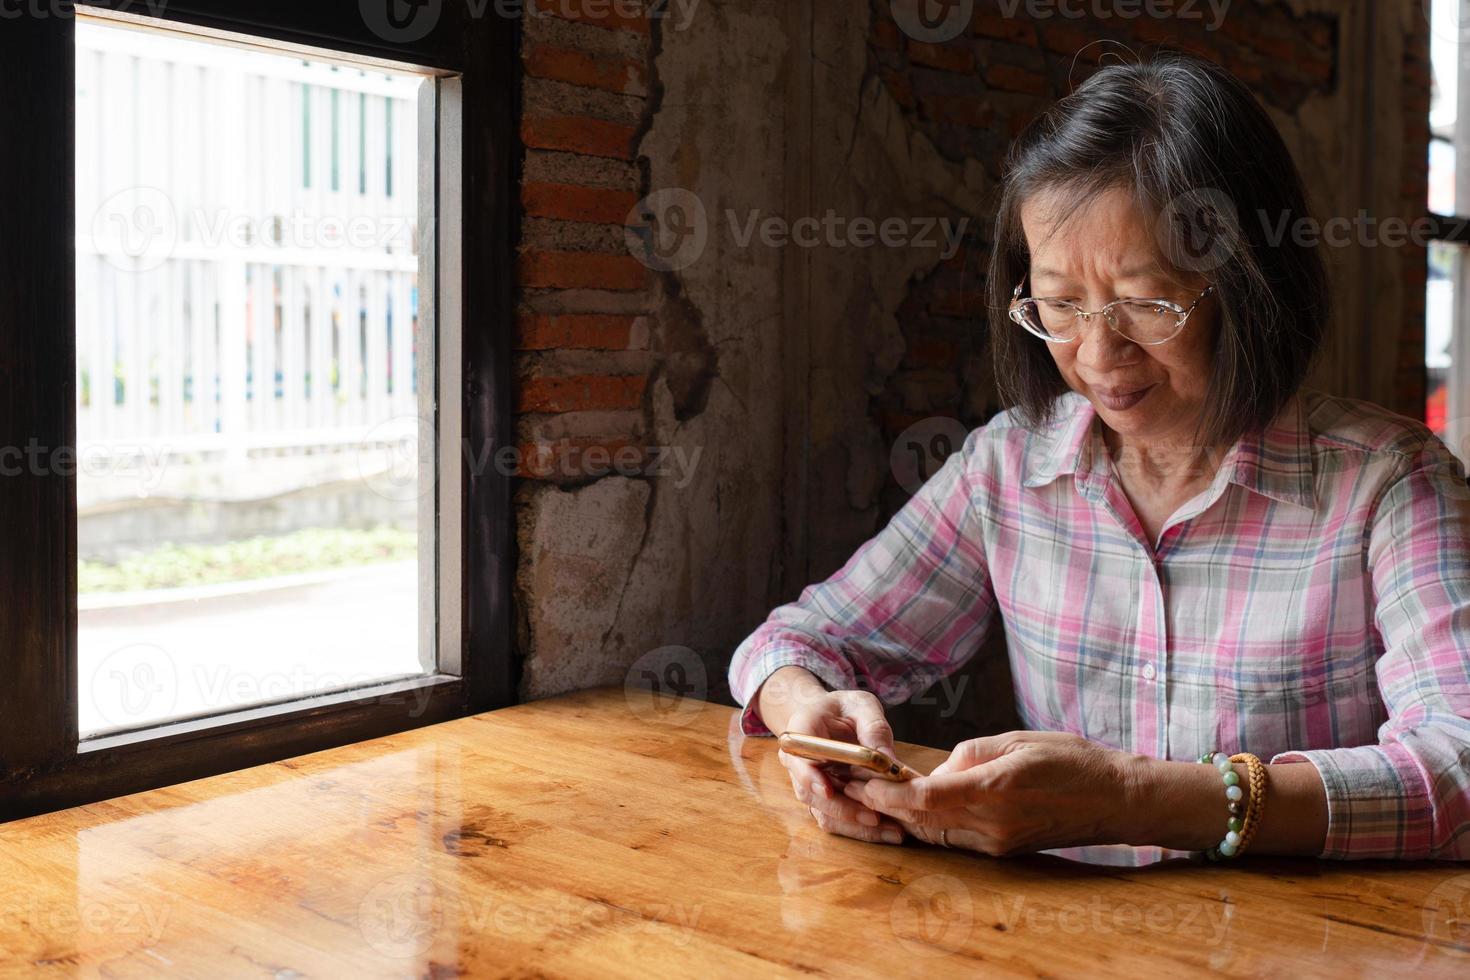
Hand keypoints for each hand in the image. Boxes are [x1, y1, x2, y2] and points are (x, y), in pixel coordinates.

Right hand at [775, 688, 908, 845]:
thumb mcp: (861, 705)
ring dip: (854, 825)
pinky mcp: (822, 799)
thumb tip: (888, 760)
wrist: (830, 716)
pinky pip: (835, 819)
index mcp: (800, 732)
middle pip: (810, 793)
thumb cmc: (844, 707)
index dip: (810, 776)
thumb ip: (873, 727)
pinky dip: (858, 828)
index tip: (827, 789)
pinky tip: (886, 829)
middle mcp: (797, 762)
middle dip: (843, 809)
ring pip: (823, 812)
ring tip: (891, 831)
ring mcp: (807, 784)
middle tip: (875, 817)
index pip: (798, 758)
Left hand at [843, 730, 1138, 854]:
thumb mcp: (1016, 740)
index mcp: (993, 790)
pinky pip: (955, 840)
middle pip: (923, 821)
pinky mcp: (1004, 850)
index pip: (926, 799)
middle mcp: (992, 824)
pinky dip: (930, 825)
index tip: (863, 782)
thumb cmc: (1070, 760)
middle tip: (855, 786)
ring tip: (875, 796)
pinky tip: (914, 809)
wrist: (1114, 799)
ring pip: (935, 834)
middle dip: (886, 806)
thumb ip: (969, 754)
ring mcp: (998, 842)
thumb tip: (937, 771)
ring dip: (904, 818)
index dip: (888, 793)